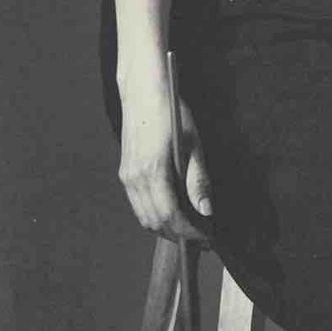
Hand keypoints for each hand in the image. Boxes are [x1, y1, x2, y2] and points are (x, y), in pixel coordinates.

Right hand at [119, 84, 210, 241]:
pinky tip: (172, 211)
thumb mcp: (194, 145)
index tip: (206, 238)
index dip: (189, 232)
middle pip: (155, 222)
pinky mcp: (125, 173)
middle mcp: (135, 178)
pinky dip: (155, 215)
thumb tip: (206, 212)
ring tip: (189, 228)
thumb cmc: (172, 114)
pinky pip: (138, 205)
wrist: (143, 92)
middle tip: (202, 238)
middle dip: (179, 235)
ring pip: (144, 217)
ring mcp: (126, 176)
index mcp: (153, 172)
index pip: (170, 216)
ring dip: (166, 228)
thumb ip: (198, 181)